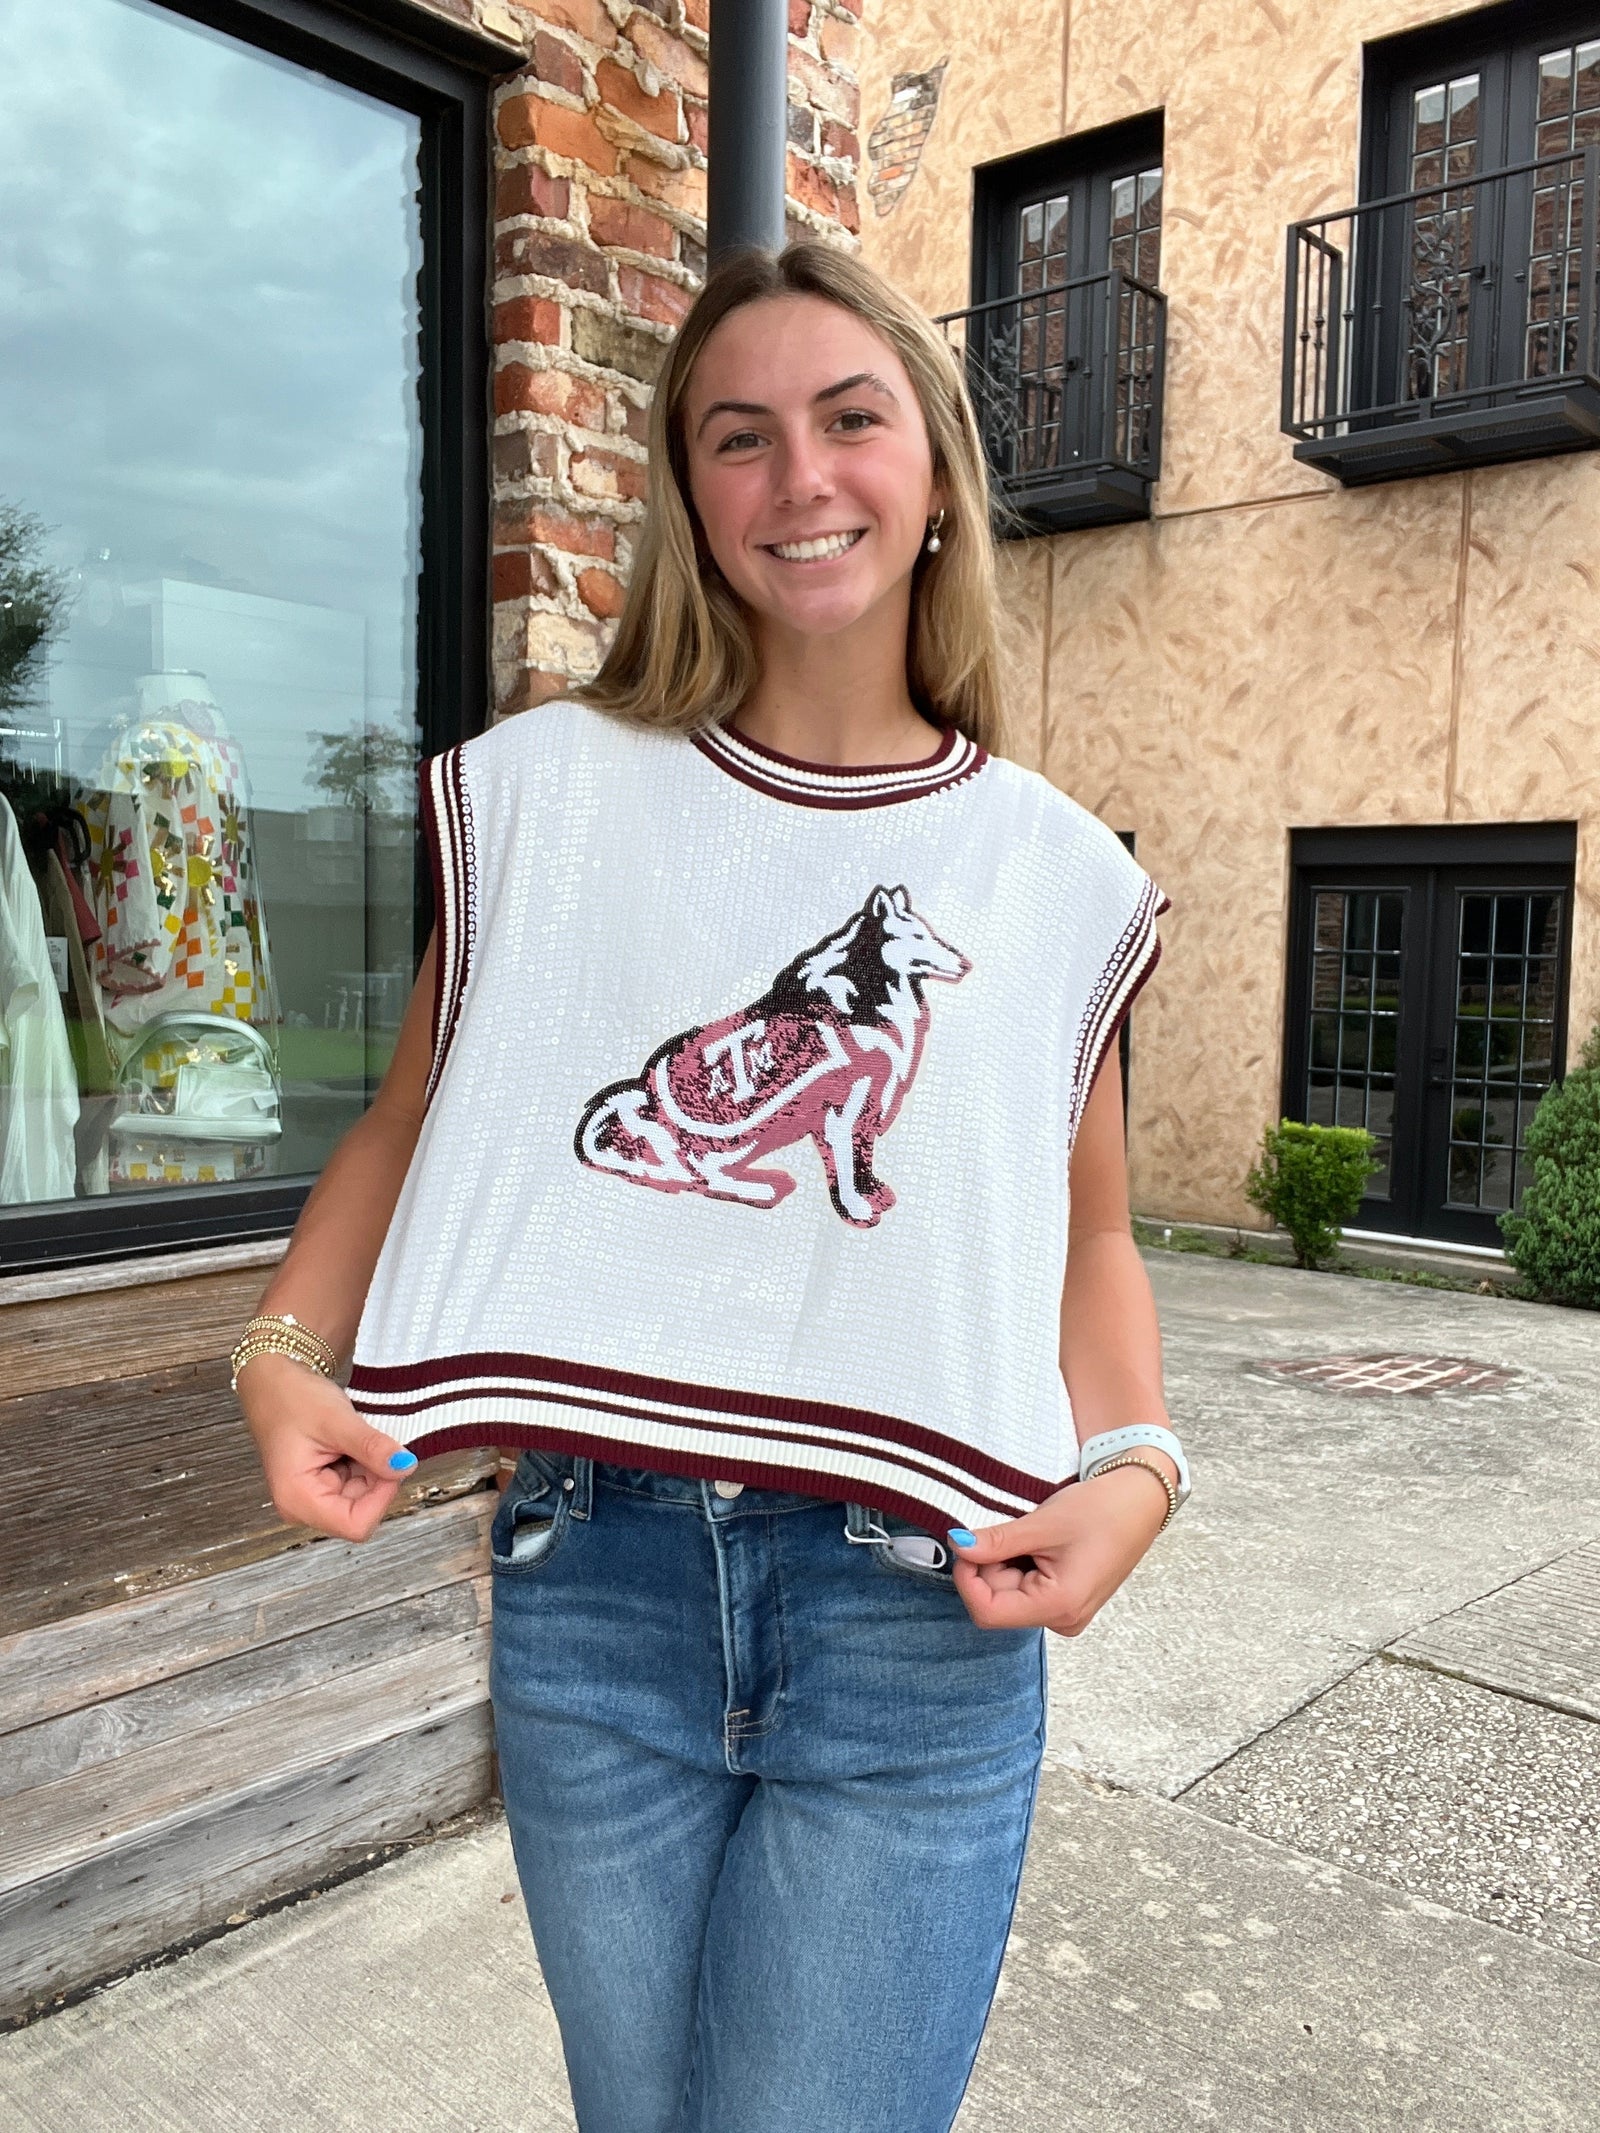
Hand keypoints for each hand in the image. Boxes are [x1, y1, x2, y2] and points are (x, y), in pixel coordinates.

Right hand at [240, 1353, 417, 1542]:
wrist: (272, 1384)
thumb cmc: (292, 1399)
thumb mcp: (337, 1420)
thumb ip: (372, 1447)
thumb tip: (406, 1467)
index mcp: (298, 1500)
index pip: (357, 1525)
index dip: (381, 1496)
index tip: (387, 1461)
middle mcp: (303, 1507)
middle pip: (362, 1513)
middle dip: (375, 1478)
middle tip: (366, 1442)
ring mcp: (313, 1499)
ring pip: (364, 1499)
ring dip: (370, 1469)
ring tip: (352, 1440)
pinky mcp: (322, 1488)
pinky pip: (357, 1486)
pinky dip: (364, 1465)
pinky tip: (349, 1444)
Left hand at [947, 1463, 1172, 1635]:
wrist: (1140, 1501)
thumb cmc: (1101, 1510)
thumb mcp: (1041, 1524)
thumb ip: (996, 1542)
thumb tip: (958, 1546)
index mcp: (1059, 1606)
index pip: (987, 1612)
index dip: (967, 1579)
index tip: (967, 1544)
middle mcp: (1063, 1619)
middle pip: (997, 1602)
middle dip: (990, 1565)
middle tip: (1012, 1531)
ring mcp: (1066, 1613)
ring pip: (1009, 1595)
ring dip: (1006, 1563)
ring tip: (1035, 1536)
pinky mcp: (1066, 1601)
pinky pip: (1026, 1590)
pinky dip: (1021, 1565)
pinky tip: (1041, 1545)